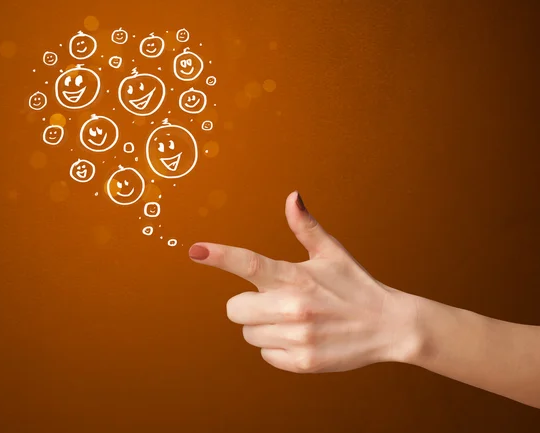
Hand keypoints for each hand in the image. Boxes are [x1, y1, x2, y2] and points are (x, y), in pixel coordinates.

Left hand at [189, 191, 420, 372]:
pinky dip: (277, 347)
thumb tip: (291, 196)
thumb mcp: (332, 253)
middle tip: (273, 300)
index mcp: (296, 276)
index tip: (195, 251)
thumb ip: (305, 227)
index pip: (250, 264)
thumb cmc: (355, 285)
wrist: (390, 326)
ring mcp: (298, 338)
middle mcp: (293, 307)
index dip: (220, 256)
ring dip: (263, 326)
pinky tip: (302, 337)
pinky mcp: (302, 363)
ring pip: (249, 334)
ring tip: (295, 320)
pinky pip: (266, 354)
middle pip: (234, 310)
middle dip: (247, 305)